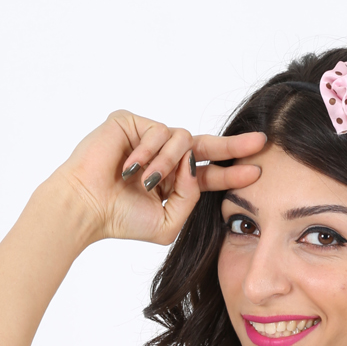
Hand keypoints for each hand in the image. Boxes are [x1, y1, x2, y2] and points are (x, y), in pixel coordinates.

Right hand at [55, 110, 265, 246]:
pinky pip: (159, 131)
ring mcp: (147, 137)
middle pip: (205, 146)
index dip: (232, 172)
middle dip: (232, 146)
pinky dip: (150, 152)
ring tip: (146, 183)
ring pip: (182, 139)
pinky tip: (130, 167)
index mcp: (172, 182)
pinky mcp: (132, 122)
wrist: (87, 208)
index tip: (257, 170)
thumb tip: (198, 164)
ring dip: (169, 164)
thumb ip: (191, 200)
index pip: (208, 174)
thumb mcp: (168, 223)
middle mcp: (163, 157)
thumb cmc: (120, 219)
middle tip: (259, 142)